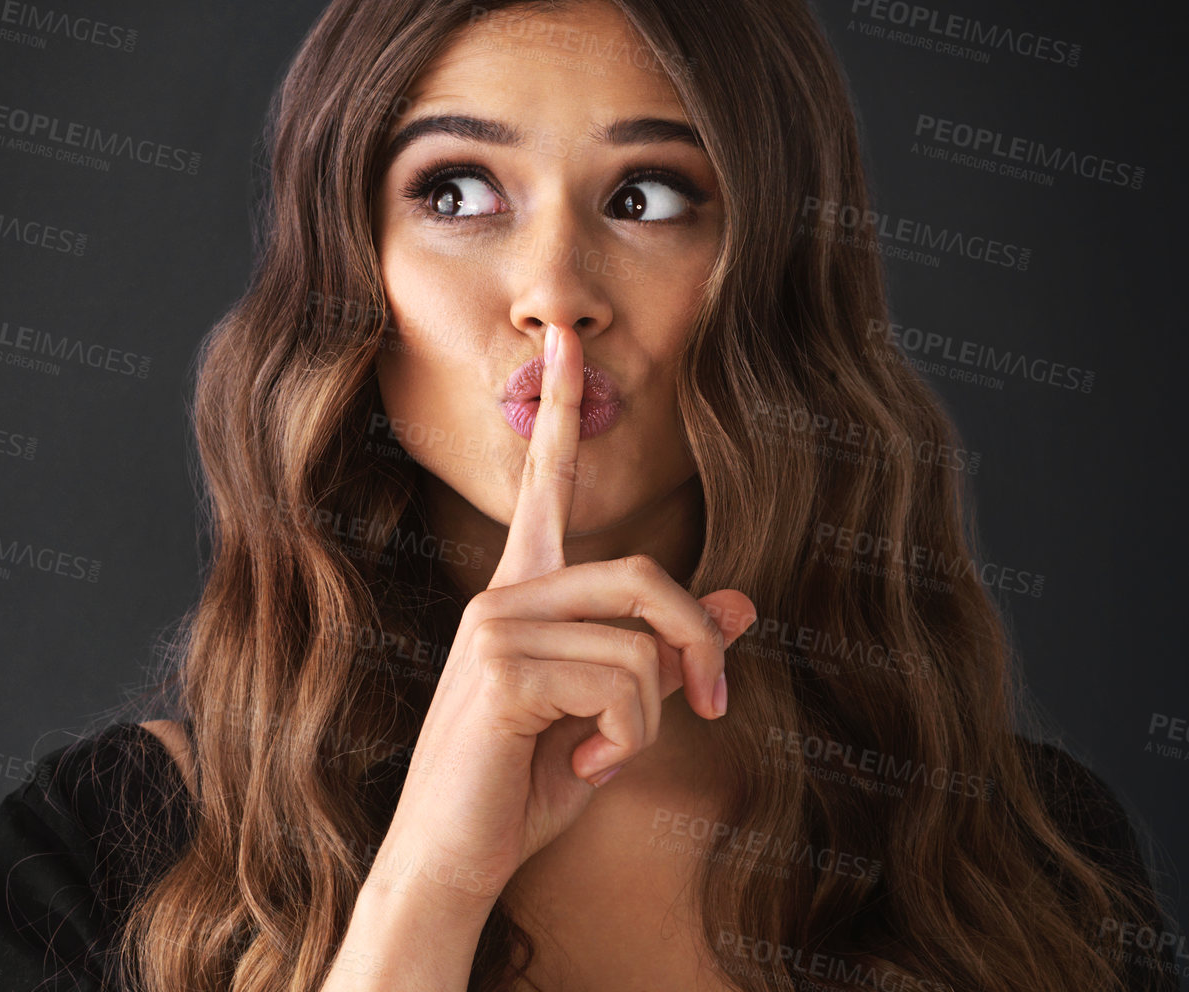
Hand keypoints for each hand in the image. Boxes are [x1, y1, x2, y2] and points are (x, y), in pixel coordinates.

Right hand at [369, 323, 756, 909]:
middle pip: (646, 575)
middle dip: (700, 644)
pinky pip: (622, 685)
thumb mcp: (611, 717)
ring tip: (604, 757)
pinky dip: (627, 743)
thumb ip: (665, 654)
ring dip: (651, 721)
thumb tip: (747, 604)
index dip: (562, 410)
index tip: (567, 340)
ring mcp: (497, 624)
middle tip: (711, 703)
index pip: (546, 484)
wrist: (452, 859)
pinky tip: (582, 769)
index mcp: (523, 592)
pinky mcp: (505, 667)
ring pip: (641, 645)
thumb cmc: (523, 786)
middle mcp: (505, 593)